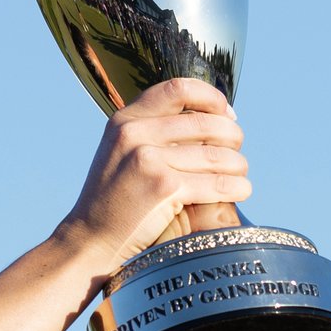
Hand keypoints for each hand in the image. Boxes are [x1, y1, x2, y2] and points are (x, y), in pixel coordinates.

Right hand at [60, 78, 250, 271]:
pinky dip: (237, 188)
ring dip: (238, 166)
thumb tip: (214, 118)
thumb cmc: (114, 200)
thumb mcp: (121, 153)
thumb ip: (153, 131)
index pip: (179, 89)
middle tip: (235, 154)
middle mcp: (134, 134)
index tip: (225, 115)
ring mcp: (148, 160)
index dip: (211, 98)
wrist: (91, 241)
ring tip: (238, 177)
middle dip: (232, 138)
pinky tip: (239, 192)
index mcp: (124, 120)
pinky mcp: (165, 188)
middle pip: (207, 123)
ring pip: (219, 155)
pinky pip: (219, 183)